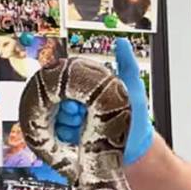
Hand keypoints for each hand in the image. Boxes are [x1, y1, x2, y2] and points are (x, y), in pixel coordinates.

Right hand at [54, 38, 153, 164]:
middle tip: (79, 113)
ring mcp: (74, 121)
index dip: (67, 89)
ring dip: (65, 122)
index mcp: (89, 90)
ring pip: (54, 116)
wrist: (136, 147)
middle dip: (66, 107)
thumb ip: (127, 64)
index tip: (77, 98)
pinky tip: (78, 136)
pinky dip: (64, 134)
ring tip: (82, 125)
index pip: (66, 82)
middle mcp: (79, 103)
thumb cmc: (136, 117)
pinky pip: (56, 133)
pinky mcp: (71, 137)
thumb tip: (122, 42)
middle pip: (56, 99)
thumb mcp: (133, 89)